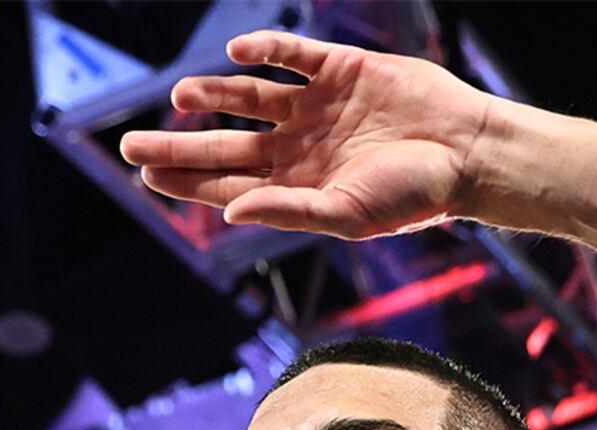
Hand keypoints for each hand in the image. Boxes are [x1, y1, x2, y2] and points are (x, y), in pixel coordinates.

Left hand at [119, 32, 496, 239]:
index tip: (146, 177)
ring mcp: (318, 108)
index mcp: (298, 187)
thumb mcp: (347, 213)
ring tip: (180, 97)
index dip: (187, 182)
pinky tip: (236, 54)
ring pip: (250, 98)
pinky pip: (294, 56)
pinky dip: (265, 50)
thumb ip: (287, 210)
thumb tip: (230, 213)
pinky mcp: (342, 70)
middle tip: (130, 144)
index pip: (229, 187)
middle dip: (180, 145)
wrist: (466, 152)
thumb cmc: (414, 196)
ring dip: (213, 96)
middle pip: (226, 146)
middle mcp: (300, 148)